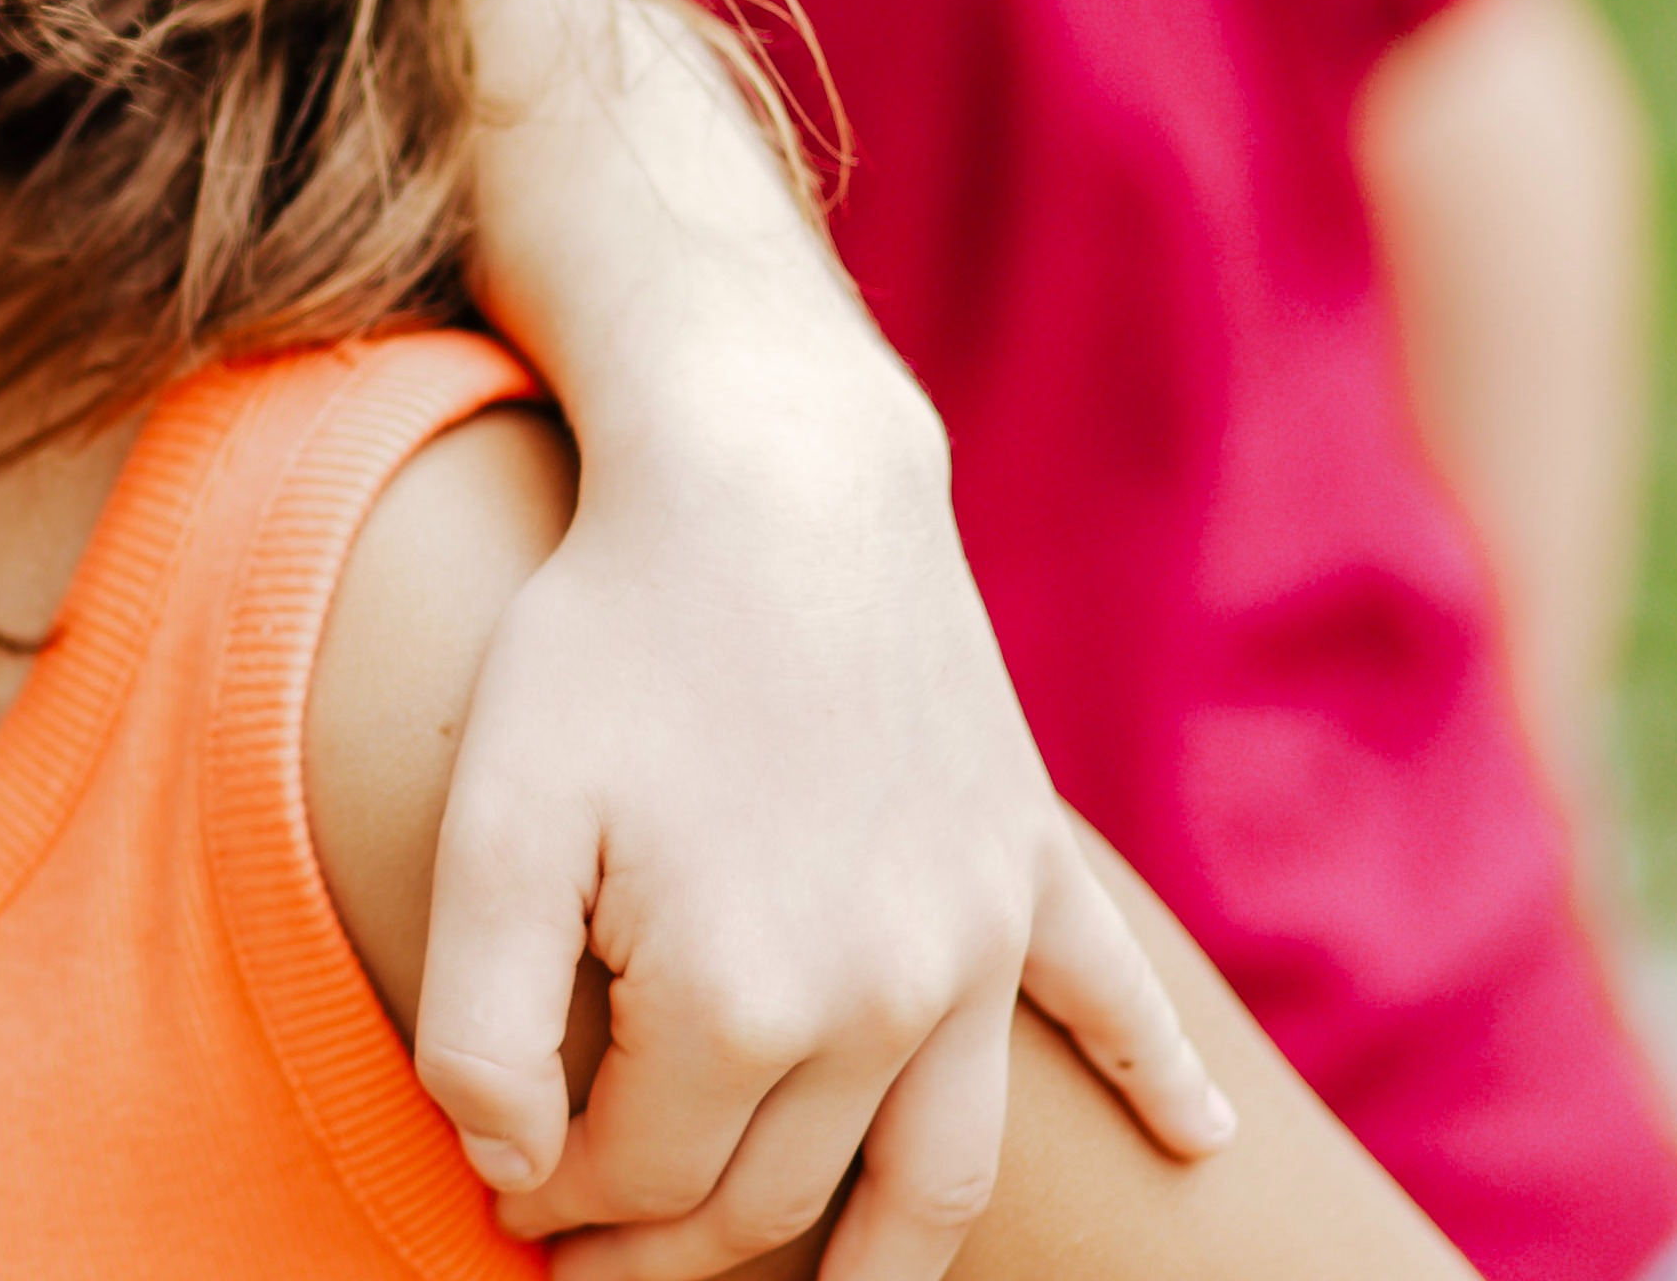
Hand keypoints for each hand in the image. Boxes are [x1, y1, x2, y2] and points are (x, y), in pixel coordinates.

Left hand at [418, 350, 1237, 1280]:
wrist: (770, 475)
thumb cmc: (605, 641)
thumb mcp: (488, 822)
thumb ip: (477, 1021)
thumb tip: (509, 1159)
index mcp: (742, 1007)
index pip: (642, 1176)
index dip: (558, 1199)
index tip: (503, 1188)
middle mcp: (884, 1004)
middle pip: (778, 1198)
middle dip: (673, 1247)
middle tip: (594, 1255)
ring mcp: (973, 942)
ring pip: (943, 1170)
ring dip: (889, 1266)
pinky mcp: (1026, 865)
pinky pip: (1112, 1002)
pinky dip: (1160, 1081)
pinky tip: (1199, 1145)